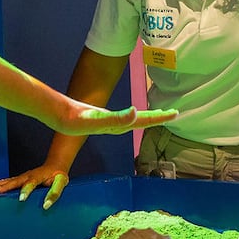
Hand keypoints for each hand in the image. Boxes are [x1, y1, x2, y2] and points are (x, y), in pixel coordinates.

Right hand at [0, 164, 69, 209]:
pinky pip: (8, 180)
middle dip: (4, 187)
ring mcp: (22, 176)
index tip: (21, 199)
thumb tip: (46, 206)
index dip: (26, 191)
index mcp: (38, 177)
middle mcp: (27, 175)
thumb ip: (54, 193)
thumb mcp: (61, 182)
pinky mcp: (20, 178)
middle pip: (15, 181)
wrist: (55, 164)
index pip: (31, 184)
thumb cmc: (58, 175)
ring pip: (9, 180)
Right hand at [53, 103, 177, 135]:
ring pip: (136, 120)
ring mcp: (112, 123)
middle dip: (159, 118)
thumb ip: (118, 117)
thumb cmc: (79, 119)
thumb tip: (136, 112)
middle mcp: (119, 126)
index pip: (145, 121)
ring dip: (149, 117)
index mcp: (121, 125)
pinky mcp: (106, 119)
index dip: (161, 117)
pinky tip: (134, 114)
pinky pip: (126, 118)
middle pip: (144, 122)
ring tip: (160, 114)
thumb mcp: (99, 118)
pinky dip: (135, 115)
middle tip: (174, 113)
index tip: (175, 113)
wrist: (63, 119)